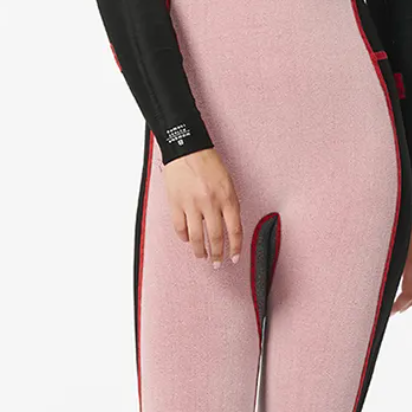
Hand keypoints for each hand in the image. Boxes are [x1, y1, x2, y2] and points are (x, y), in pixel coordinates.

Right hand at [162, 147, 243, 267]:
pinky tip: (187, 241)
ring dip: (200, 251)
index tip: (234, 258)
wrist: (187, 148)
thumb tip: (229, 227)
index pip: (234, 230)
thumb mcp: (228, 182)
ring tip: (202, 257)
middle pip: (215, 237)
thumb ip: (229, 204)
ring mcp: (192, 204)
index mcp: (227, 197)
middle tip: (217, 263)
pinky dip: (183, 237)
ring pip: (196, 237)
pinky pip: (180, 227)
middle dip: (217, 254)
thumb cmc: (208, 163)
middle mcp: (210, 203)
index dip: (235, 247)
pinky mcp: (176, 203)